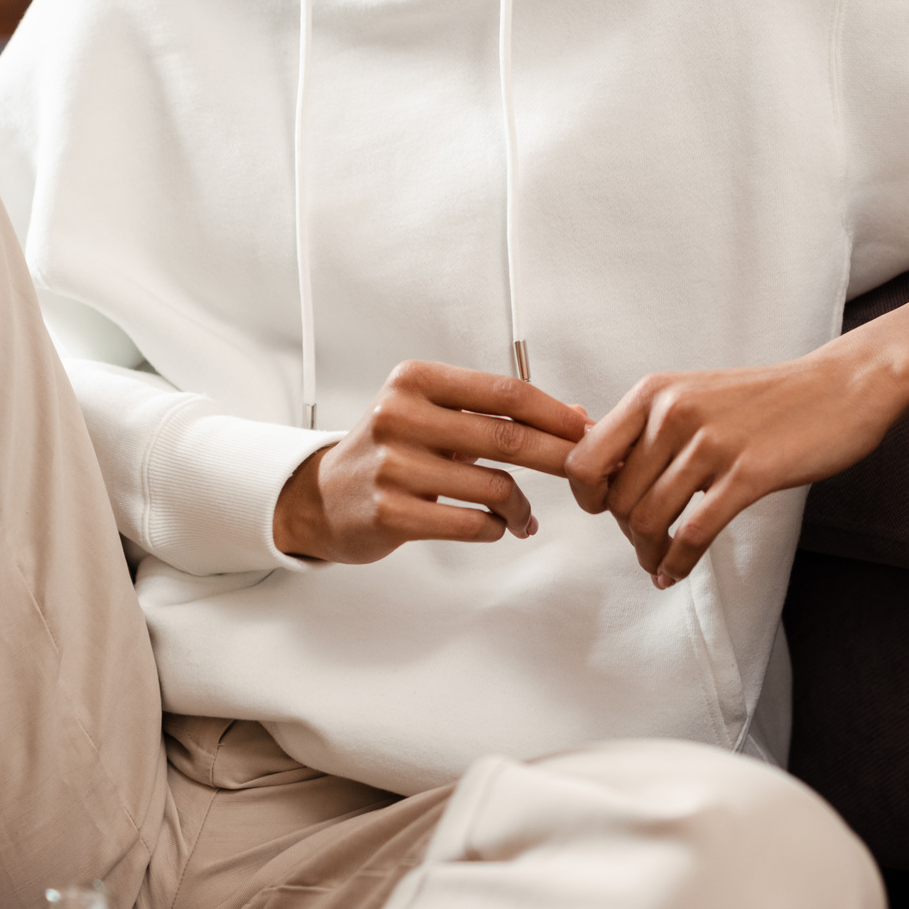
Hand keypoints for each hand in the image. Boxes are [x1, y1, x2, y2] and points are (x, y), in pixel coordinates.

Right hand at [273, 361, 588, 563]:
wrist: (323, 497)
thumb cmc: (390, 450)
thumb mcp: (436, 415)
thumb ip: (499, 413)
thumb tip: (576, 415)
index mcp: (415, 380)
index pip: (505, 392)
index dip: (554, 413)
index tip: (585, 431)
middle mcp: (400, 415)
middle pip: (507, 437)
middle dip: (558, 457)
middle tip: (584, 472)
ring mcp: (392, 466)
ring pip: (494, 487)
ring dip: (522, 506)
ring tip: (524, 515)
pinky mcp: (390, 512)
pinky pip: (471, 524)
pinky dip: (497, 528)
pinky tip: (499, 527)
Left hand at [562, 353, 901, 587]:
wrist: (840, 386)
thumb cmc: (766, 399)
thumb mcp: (694, 395)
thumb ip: (647, 427)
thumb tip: (598, 471)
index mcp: (654, 392)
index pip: (585, 458)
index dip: (588, 496)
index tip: (607, 511)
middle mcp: (674, 413)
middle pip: (618, 499)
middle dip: (626, 533)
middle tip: (645, 545)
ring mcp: (712, 443)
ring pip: (650, 520)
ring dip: (648, 554)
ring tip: (658, 565)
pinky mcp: (749, 473)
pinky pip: (694, 533)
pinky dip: (678, 563)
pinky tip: (677, 572)